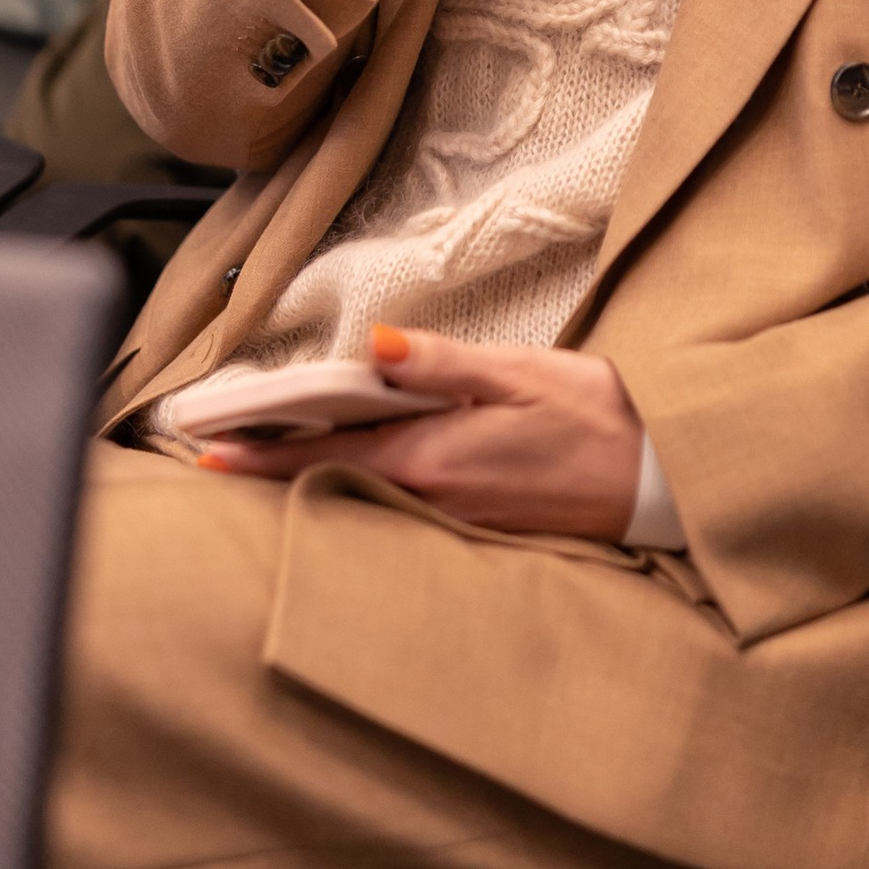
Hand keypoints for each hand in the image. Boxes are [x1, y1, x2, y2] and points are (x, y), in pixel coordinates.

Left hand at [196, 331, 645, 540]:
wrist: (660, 481)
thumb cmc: (599, 416)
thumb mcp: (521, 373)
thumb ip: (442, 362)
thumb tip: (372, 345)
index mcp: (434, 456)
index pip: (326, 454)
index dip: (263, 454)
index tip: (208, 451)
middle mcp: (434, 496)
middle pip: (332, 480)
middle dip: (271, 467)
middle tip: (210, 454)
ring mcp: (454, 516)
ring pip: (362, 494)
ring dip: (310, 475)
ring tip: (260, 457)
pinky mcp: (477, 523)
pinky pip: (398, 505)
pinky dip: (358, 485)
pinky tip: (345, 470)